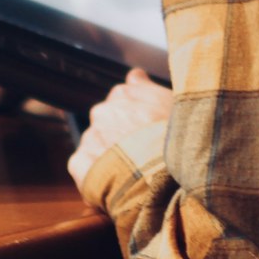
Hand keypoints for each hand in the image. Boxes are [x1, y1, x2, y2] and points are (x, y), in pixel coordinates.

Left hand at [68, 68, 172, 188]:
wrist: (165, 176)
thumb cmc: (178, 140)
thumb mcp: (174, 105)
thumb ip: (149, 88)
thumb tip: (134, 75)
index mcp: (125, 94)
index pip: (123, 99)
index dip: (137, 118)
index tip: (147, 131)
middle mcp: (103, 111)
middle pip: (108, 121)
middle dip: (120, 135)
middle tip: (142, 154)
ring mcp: (91, 136)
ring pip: (96, 144)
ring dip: (108, 156)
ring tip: (132, 174)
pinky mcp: (80, 163)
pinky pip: (83, 166)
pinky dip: (94, 174)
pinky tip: (113, 183)